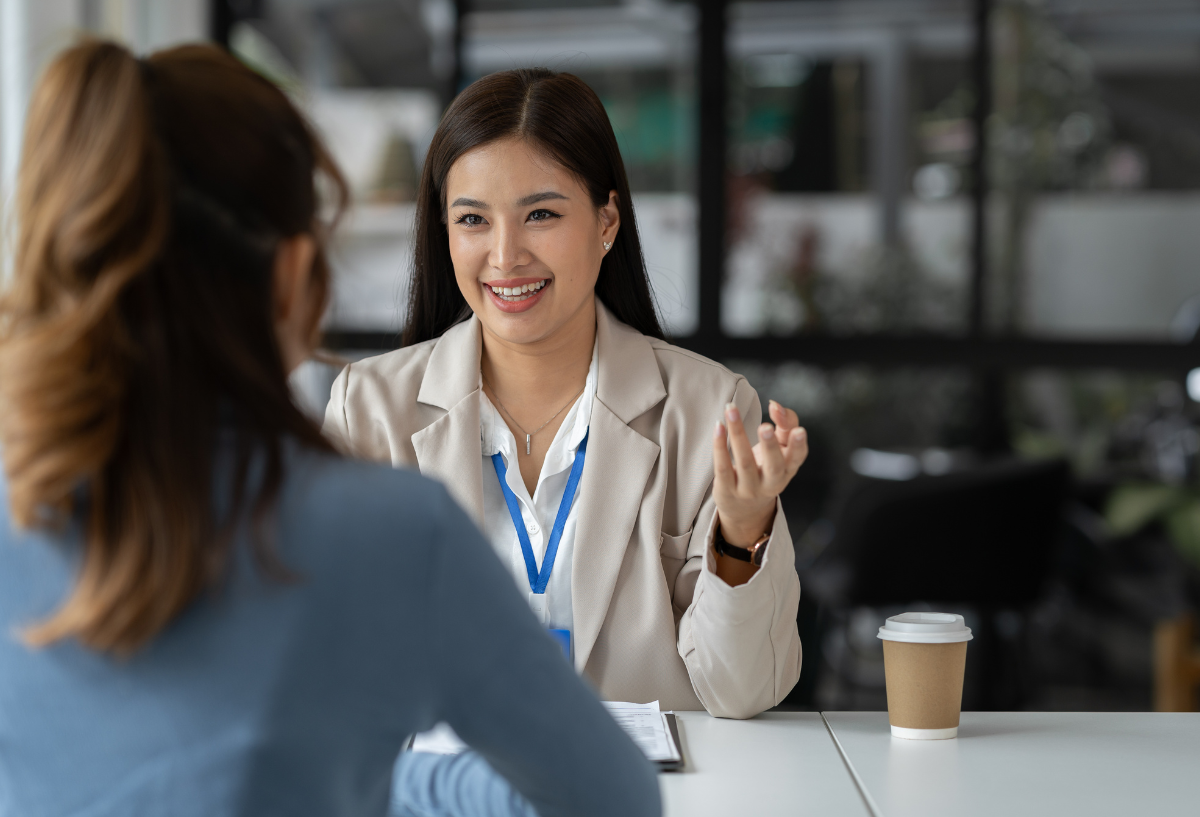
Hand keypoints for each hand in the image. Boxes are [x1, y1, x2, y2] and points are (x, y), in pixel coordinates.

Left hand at [713, 400, 807, 547]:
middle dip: (770, 446)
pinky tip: (719, 426)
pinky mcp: (727, 490)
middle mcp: (771, 483)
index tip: (799, 431)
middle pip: (773, 466)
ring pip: (744, 462)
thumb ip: (785, 423)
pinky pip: (723, 467)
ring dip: (738, 434)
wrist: (745, 510)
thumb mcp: (780, 448)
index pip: (796, 458)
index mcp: (787, 470)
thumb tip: (775, 405)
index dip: (798, 446)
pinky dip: (720, 446)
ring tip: (731, 410)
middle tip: (765, 427)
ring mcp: (748, 489)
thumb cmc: (765, 469)